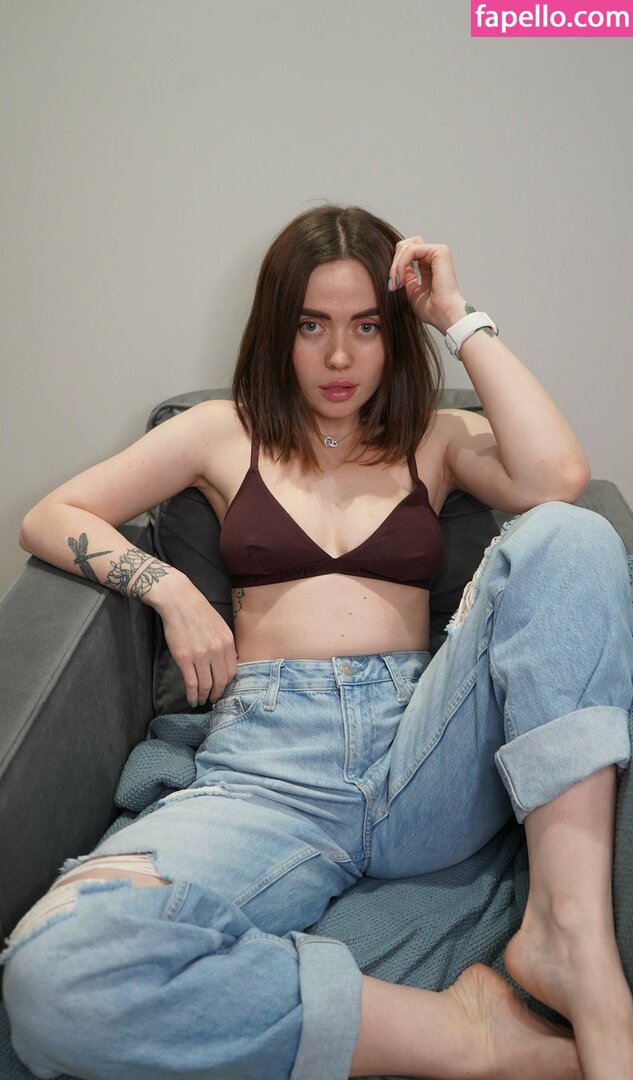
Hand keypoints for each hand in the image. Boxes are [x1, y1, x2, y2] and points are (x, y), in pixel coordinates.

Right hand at [150, 572, 237, 705]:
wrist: (179, 601)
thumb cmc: (199, 612)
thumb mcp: (221, 626)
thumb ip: (225, 644)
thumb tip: (229, 662)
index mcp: (228, 642)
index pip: (232, 671)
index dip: (228, 684)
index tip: (223, 689)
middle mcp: (217, 651)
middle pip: (221, 681)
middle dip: (217, 694)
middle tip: (213, 699)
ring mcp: (200, 656)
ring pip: (206, 685)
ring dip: (204, 696)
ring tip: (201, 701)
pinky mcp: (184, 658)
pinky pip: (191, 683)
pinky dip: (192, 694)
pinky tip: (191, 699)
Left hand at [388, 237, 467, 333]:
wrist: (445, 315)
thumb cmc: (433, 310)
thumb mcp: (412, 291)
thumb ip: (405, 277)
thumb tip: (395, 268)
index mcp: (428, 265)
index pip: (406, 254)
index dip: (395, 267)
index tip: (392, 286)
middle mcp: (434, 257)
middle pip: (405, 245)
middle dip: (395, 262)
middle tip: (392, 282)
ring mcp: (437, 252)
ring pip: (406, 247)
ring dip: (396, 265)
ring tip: (396, 283)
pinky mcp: (439, 251)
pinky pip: (411, 250)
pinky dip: (401, 264)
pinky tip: (401, 279)